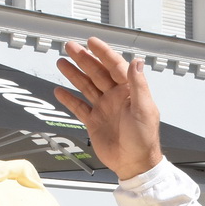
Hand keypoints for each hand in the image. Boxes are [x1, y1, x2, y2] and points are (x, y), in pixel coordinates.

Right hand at [54, 38, 165, 180]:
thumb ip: (139, 84)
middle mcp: (116, 97)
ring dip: (74, 74)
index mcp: (129, 92)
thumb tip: (136, 62)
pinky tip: (60, 91)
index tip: (92, 42)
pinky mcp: (94, 122)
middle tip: (70, 46)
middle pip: (96, 72)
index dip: (103, 53)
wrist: (134, 164)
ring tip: (61, 62)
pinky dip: (69, 99)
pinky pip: (79, 107)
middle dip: (83, 59)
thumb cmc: (144, 140)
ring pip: (86, 86)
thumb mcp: (144, 109)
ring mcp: (104, 108)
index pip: (115, 66)